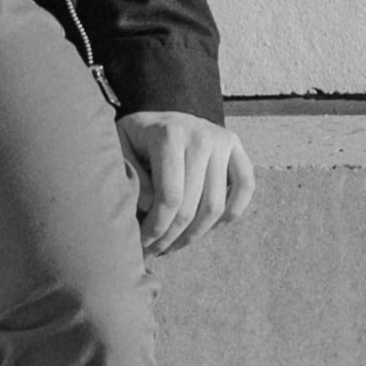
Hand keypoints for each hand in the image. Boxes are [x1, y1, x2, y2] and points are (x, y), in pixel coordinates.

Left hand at [119, 112, 254, 256]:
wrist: (159, 115)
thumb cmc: (136, 138)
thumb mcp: (120, 148)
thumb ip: (131, 175)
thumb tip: (147, 206)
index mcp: (169, 134)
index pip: (170, 197)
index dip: (157, 227)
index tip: (144, 242)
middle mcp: (200, 135)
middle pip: (192, 206)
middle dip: (172, 236)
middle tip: (157, 250)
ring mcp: (222, 140)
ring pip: (216, 206)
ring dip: (196, 234)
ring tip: (175, 244)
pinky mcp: (236, 146)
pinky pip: (245, 187)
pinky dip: (232, 213)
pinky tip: (209, 228)